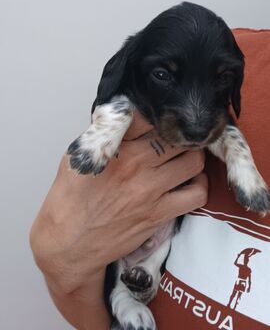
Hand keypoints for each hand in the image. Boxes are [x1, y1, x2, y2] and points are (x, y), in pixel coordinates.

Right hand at [30, 111, 206, 297]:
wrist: (69, 244)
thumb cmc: (70, 200)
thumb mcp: (76, 156)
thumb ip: (102, 134)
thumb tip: (124, 117)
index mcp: (114, 147)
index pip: (147, 116)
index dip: (155, 113)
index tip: (156, 117)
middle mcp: (135, 165)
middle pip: (177, 136)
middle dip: (179, 133)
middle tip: (177, 136)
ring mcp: (150, 191)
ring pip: (193, 161)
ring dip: (193, 155)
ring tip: (184, 155)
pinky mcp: (160, 214)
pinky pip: (196, 194)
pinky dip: (199, 184)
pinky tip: (189, 181)